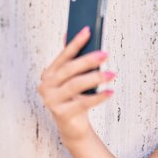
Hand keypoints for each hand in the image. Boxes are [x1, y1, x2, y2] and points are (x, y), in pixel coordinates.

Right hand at [37, 26, 114, 142]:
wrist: (72, 127)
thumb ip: (72, 60)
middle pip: (69, 70)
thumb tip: (70, 33)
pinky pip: (82, 103)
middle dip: (88, 60)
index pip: (63, 55)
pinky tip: (110, 92)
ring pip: (75, 85)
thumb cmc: (74, 98)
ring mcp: (52, 101)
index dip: (75, 43)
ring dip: (95, 78)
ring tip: (111, 74)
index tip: (88, 30)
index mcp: (48, 74)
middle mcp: (46, 86)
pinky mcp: (61, 114)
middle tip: (105, 54)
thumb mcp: (73, 79)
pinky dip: (98, 97)